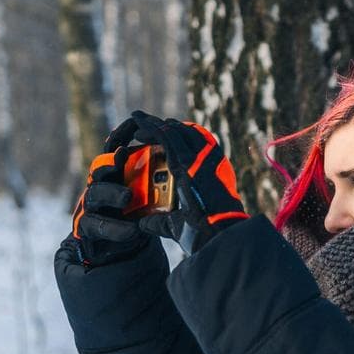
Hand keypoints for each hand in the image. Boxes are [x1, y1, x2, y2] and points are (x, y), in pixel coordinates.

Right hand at [68, 131, 150, 266]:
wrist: (120, 254)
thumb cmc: (138, 219)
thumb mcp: (153, 200)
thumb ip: (162, 184)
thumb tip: (187, 169)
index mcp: (117, 174)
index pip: (115, 148)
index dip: (121, 135)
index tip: (133, 126)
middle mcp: (101, 185)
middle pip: (101, 167)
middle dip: (111, 160)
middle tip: (122, 156)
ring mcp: (92, 206)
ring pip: (95, 193)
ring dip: (111, 192)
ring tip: (127, 197)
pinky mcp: (86, 228)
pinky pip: (97, 225)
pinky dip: (115, 228)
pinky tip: (132, 231)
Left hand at [124, 110, 248, 253]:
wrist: (216, 233)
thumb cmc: (204, 233)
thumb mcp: (179, 223)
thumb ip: (160, 220)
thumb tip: (142, 223)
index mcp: (211, 172)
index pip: (195, 146)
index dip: (176, 138)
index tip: (159, 138)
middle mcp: (209, 160)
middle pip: (183, 133)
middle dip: (163, 126)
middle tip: (145, 123)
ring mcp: (199, 158)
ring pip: (174, 131)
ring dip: (153, 125)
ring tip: (137, 120)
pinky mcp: (186, 160)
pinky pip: (166, 137)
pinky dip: (151, 131)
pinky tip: (138, 129)